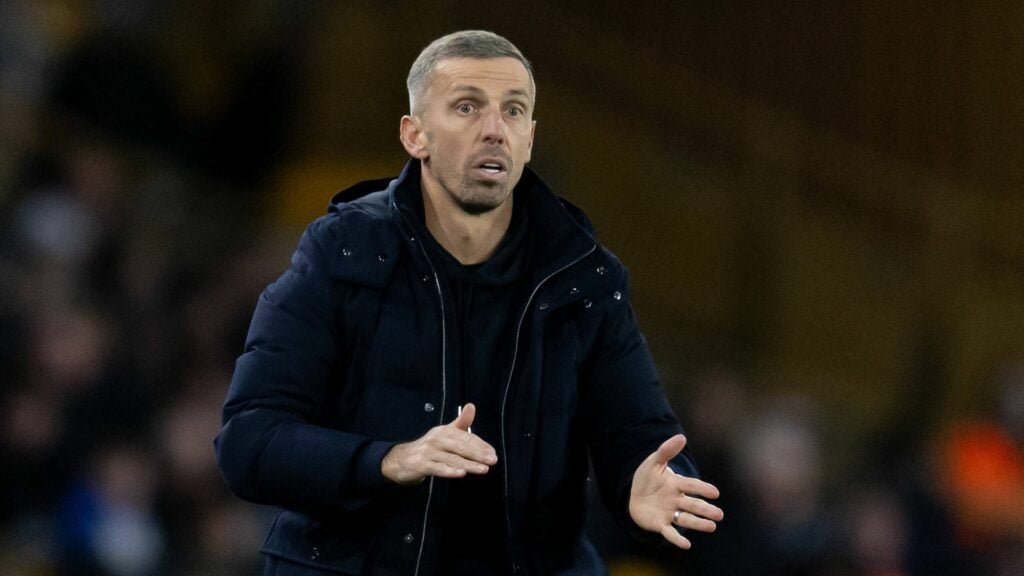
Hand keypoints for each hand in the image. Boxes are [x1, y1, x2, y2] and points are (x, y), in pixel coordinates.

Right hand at [381, 403, 497, 484]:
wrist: (401, 459)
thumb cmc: (429, 447)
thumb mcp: (444, 434)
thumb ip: (461, 423)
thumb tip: (471, 406)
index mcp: (444, 431)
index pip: (465, 437)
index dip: (480, 445)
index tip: (492, 453)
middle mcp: (437, 439)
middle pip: (460, 446)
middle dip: (478, 453)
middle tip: (492, 460)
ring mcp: (429, 452)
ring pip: (452, 458)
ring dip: (469, 464)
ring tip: (483, 469)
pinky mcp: (421, 464)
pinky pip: (438, 468)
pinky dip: (450, 471)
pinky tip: (461, 473)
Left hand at [628, 434, 723, 548]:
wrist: (633, 496)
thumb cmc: (647, 478)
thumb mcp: (653, 462)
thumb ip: (666, 451)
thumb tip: (682, 437)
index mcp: (677, 484)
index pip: (692, 485)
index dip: (702, 489)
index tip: (715, 493)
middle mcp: (676, 500)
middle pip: (693, 505)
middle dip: (705, 509)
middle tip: (719, 514)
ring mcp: (669, 513)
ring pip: (686, 519)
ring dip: (698, 523)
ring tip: (712, 526)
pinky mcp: (660, 524)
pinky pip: (670, 532)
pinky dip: (677, 538)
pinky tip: (686, 545)